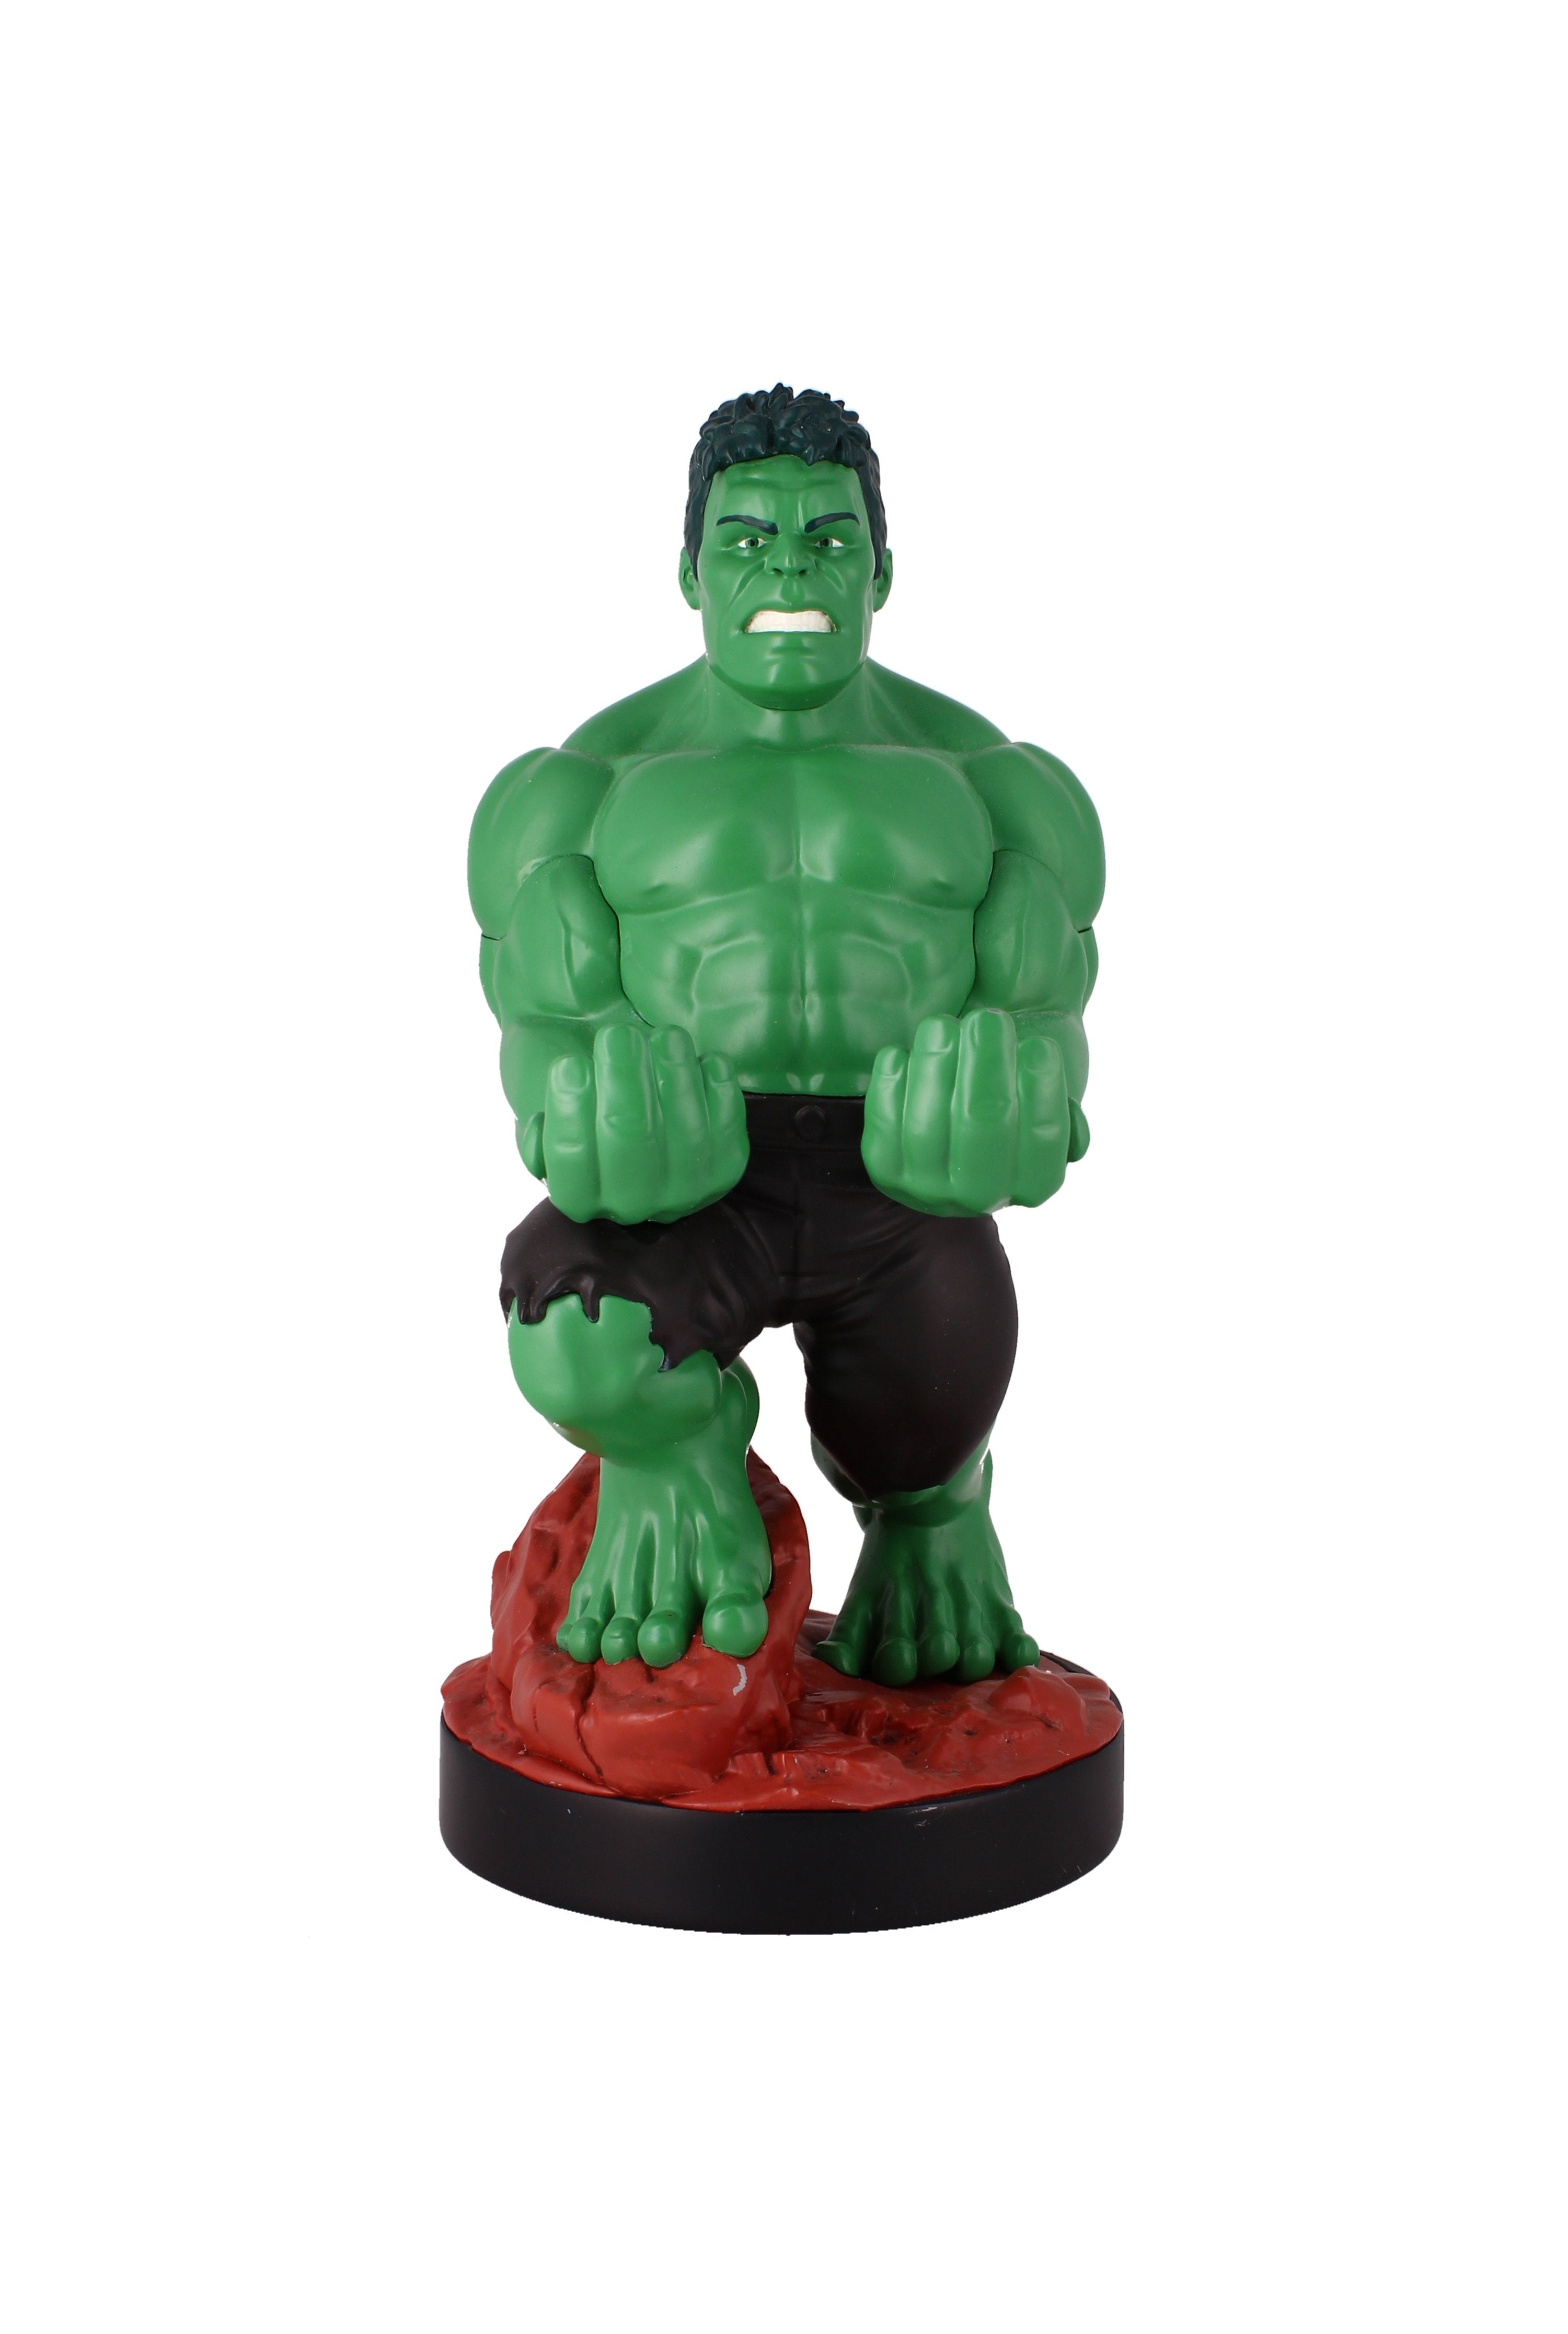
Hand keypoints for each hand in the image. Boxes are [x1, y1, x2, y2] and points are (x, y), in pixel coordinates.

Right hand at [522, 1023, 748, 1224]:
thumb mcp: (540, 1105)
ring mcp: (682, 1190)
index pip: (571, 1162)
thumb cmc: (581, 1091)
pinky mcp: (725, 1167)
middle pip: (630, 1142)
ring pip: (684, 1134)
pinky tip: (702, 1059)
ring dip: (676, 1077)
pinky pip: (727, 1127)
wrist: (630, 1101)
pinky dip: (717, 1089)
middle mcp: (630, 1203)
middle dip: (625, 1083)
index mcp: (578, 1195)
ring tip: (665, 1036)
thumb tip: (539, 1131)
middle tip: (617, 1035)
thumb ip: (536, 1115)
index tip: (570, 1064)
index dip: (571, 1113)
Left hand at [862, 1009, 1069, 1215]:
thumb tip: (1074, 1130)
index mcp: (1034, 1182)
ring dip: (935, 1064)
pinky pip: (884, 1119)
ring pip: (927, 1124)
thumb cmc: (1008, 1098)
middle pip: (983, 1125)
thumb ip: (1061, 1104)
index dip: (1043, 1089)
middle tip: (988, 1019)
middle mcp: (981, 1195)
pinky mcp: (883, 1169)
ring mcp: (928, 1187)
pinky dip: (894, 1079)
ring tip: (944, 1025)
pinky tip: (909, 1050)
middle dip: (985, 1064)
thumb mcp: (1044, 1102)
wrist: (950, 1129)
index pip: (1045, 1138)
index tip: (1039, 1045)